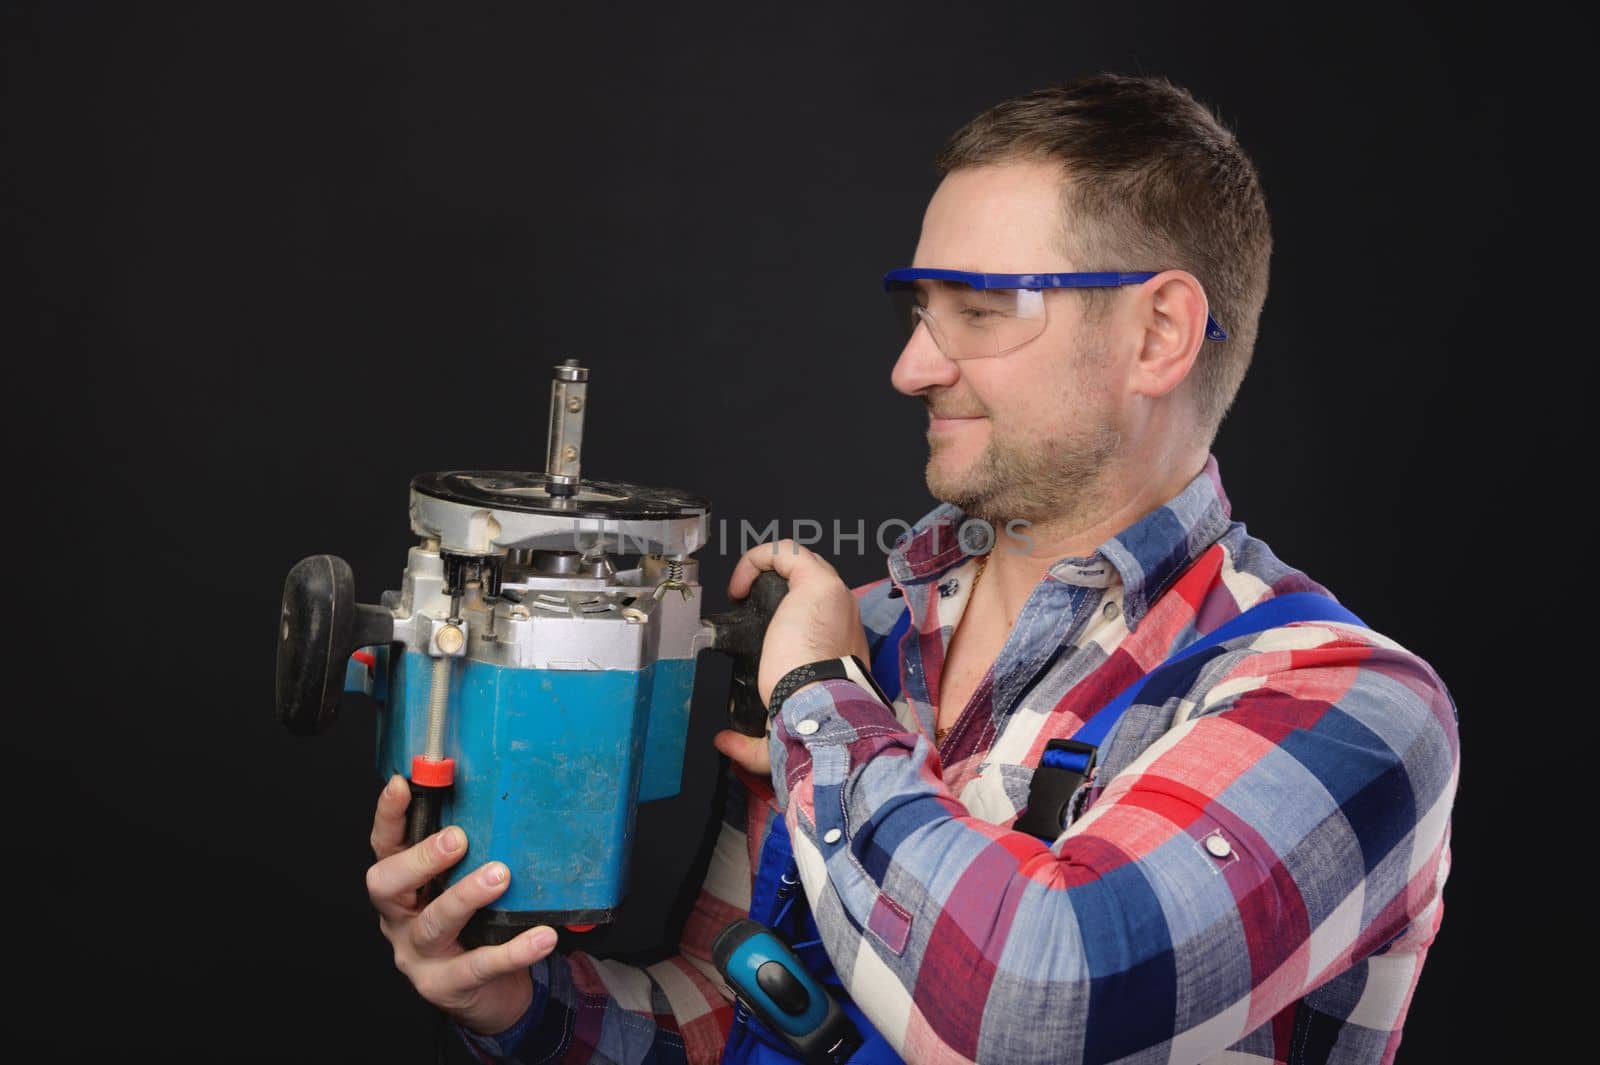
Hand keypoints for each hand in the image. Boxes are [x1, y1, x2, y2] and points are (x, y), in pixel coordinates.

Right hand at [367, 775, 557, 1035]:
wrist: (486, 994)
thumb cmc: (475, 926)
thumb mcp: (463, 884)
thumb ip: (471, 853)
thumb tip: (502, 800)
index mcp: (402, 887)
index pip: (385, 846)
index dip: (388, 816)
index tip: (402, 784)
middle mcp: (400, 919)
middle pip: (389, 885)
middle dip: (421, 859)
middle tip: (457, 839)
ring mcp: (418, 955)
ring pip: (434, 924)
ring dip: (466, 896)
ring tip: (500, 876)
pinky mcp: (446, 985)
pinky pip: (479, 965)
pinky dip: (513, 950)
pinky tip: (541, 935)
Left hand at [712, 540, 870, 778]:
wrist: (819, 705)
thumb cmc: (806, 715)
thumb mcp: (778, 727)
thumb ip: (754, 742)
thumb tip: (724, 742)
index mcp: (838, 647)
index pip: (816, 620)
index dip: (785, 621)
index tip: (758, 639)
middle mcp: (841, 617)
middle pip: (809, 586)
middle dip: (776, 591)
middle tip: (746, 609)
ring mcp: (834, 597)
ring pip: (801, 563)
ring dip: (766, 571)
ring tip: (740, 593)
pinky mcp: (818, 582)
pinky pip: (787, 552)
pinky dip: (758, 559)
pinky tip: (738, 586)